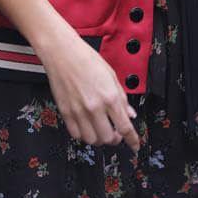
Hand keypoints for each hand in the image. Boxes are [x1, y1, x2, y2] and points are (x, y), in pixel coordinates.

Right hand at [41, 27, 139, 151]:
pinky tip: (87, 127)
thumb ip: (122, 98)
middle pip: (108, 138)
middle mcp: (94, 107)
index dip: (132, 140)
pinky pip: (76, 134)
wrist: (63, 53)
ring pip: (92, 140)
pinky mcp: (66, 113)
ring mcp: (79, 111)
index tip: (135, 145)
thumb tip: (129, 114)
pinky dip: (84, 135)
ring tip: (101, 130)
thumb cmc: (86, 59)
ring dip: (99, 139)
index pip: (125, 127)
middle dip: (115, 139)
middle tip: (116, 133)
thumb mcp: (111, 75)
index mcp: (110, 96)